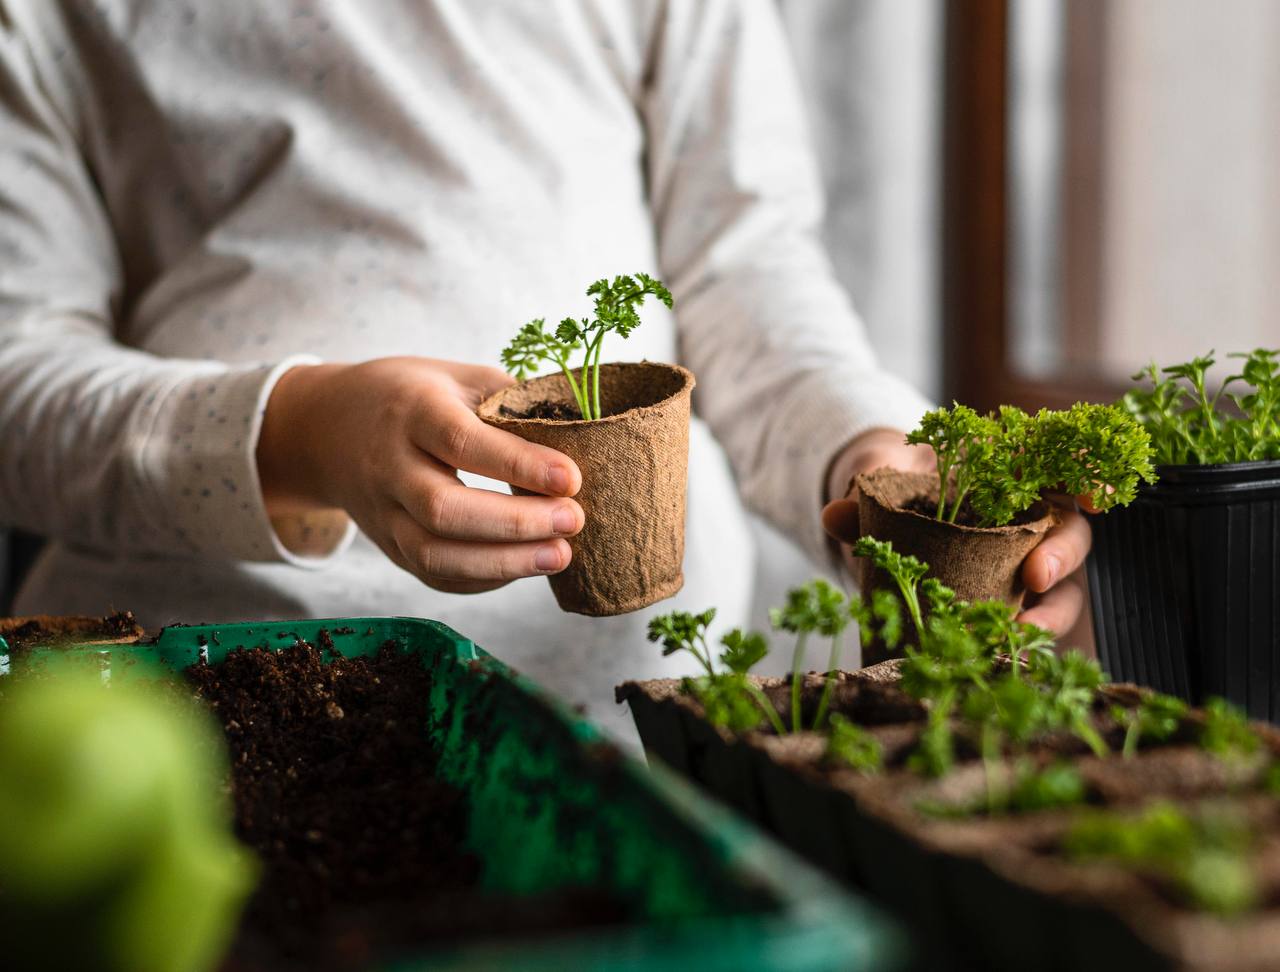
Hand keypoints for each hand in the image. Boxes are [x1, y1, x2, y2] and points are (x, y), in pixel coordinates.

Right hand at [256, 357, 583, 592]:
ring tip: (561, 555)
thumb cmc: (409, 396)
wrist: (324, 429)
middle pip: (445, 508)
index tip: (571, 478)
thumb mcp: (455, 376)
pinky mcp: (388, 547)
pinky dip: (483, 579)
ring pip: (434, 555)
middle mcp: (389, 466)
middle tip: (574, 520)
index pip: (461, 442)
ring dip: (503, 563)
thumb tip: (582, 426)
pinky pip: (434, 576)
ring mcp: (383, 514)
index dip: (518, 464)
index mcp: (410, 411)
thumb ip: (509, 401)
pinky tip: (525, 567)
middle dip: (516, 522)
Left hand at [819, 427, 1092, 636]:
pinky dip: (1026, 638)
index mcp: (1008, 469)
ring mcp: (1026, 560)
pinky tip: (1009, 654)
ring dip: (1051, 611)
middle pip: (1069, 529)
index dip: (1085, 473)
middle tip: (1037, 577)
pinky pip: (1033, 620)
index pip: (1060, 461)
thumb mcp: (879, 486)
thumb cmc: (897, 488)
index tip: (1097, 494)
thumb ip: (865, 495)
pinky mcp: (1012, 601)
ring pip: (1062, 585)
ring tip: (1022, 632)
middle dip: (1062, 553)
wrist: (882, 518)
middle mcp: (1031, 515)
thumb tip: (834, 515)